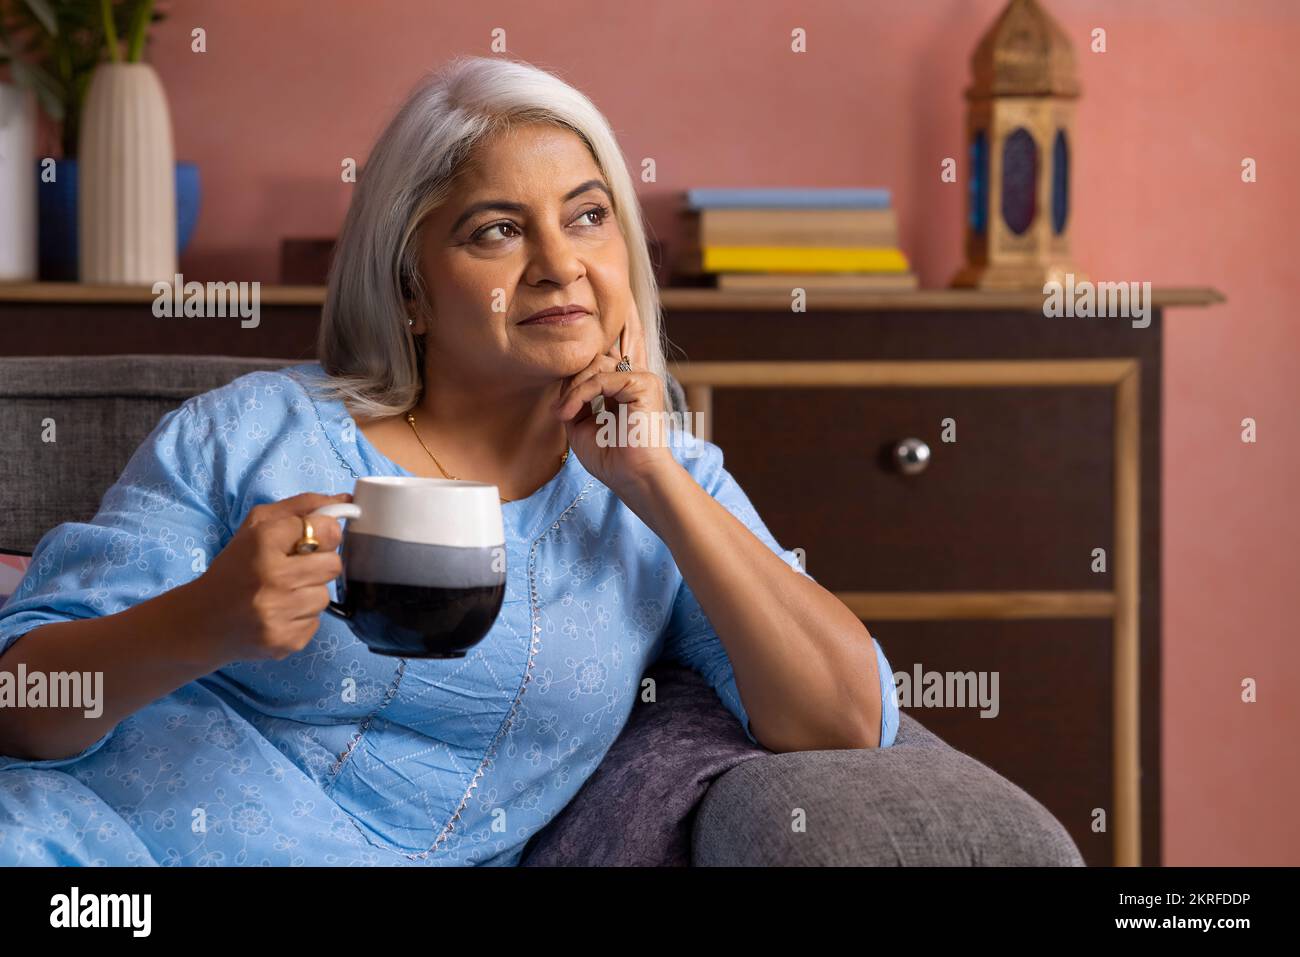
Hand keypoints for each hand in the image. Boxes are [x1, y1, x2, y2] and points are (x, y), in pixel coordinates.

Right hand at [185, 492, 349, 662]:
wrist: (201, 622)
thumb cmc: (235, 567)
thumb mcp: (257, 526)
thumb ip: (302, 507)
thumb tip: (347, 500)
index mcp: (263, 541)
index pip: (327, 529)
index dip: (324, 533)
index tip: (312, 539)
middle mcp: (272, 577)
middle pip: (333, 564)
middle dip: (319, 564)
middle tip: (296, 568)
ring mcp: (278, 613)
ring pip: (325, 596)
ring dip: (309, 593)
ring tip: (283, 593)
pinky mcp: (285, 642)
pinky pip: (316, 622)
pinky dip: (301, 617)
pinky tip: (278, 614)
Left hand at [552, 285, 678, 496]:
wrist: (633, 478)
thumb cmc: (611, 459)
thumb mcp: (580, 425)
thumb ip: (573, 399)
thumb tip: (560, 381)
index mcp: (623, 388)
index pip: (595, 365)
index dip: (573, 379)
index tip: (558, 408)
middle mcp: (634, 379)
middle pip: (594, 360)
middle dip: (571, 381)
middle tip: (559, 410)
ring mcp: (641, 380)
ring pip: (596, 364)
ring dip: (573, 388)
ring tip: (564, 413)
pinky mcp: (644, 384)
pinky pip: (601, 379)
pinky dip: (581, 394)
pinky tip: (570, 413)